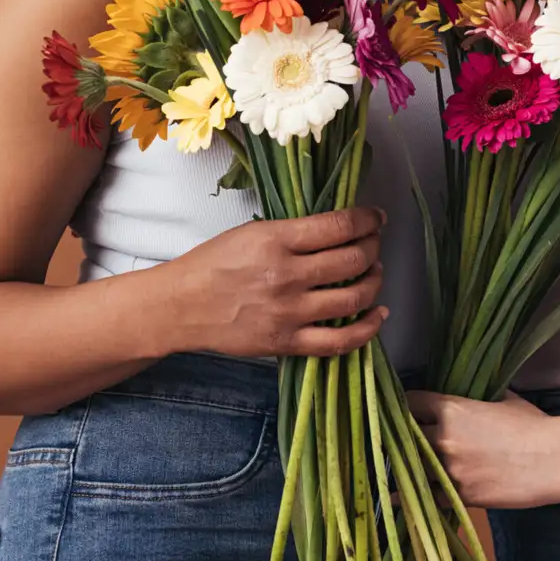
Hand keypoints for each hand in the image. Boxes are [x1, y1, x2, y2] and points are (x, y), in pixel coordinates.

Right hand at [168, 207, 388, 357]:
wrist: (181, 307)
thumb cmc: (213, 264)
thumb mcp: (251, 233)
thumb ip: (293, 232)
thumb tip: (337, 229)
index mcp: (276, 241)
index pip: (338, 226)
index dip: (367, 220)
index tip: (376, 218)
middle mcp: (287, 275)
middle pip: (353, 260)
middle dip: (373, 248)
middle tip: (374, 244)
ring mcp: (289, 312)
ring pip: (354, 297)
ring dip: (374, 281)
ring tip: (375, 272)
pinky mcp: (288, 342)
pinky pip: (341, 341)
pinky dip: (368, 328)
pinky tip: (378, 314)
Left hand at [405, 390, 559, 508]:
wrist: (555, 460)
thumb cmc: (534, 425)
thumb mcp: (503, 399)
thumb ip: (477, 396)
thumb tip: (469, 393)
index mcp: (452, 408)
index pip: (411, 401)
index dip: (407, 404)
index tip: (406, 410)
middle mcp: (444, 438)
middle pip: (406, 435)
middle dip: (405, 436)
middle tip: (403, 440)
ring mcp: (450, 468)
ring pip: (411, 467)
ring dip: (408, 465)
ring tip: (402, 466)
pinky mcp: (459, 495)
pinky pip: (425, 497)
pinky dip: (413, 497)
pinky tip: (401, 498)